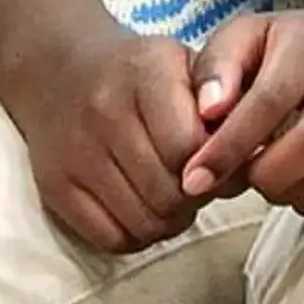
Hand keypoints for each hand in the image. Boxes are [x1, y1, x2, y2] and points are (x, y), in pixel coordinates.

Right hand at [0, 23, 208, 255]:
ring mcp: (77, 153)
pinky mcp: (55, 187)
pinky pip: (110, 239)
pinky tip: (142, 209)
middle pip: (169, 192)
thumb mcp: (182, 63)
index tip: (221, 164)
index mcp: (147, 73)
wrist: (58, 67)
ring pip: (143, 222)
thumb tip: (249, 157)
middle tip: (197, 186)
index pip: (190, 147)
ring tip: (172, 198)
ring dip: (169, 221)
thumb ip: (221, 100)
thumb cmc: (138, 72)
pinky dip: (136, 235)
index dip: (214, 165)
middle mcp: (106, 111)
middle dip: (194, 198)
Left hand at [181, 0, 303, 219]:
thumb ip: (217, 66)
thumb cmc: (303, 44)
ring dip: (290, 190)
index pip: (269, 99)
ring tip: (273, 171)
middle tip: (242, 174)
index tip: (194, 179)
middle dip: (263, 175)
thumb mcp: (253, 34)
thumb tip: (204, 113)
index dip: (229, 145)